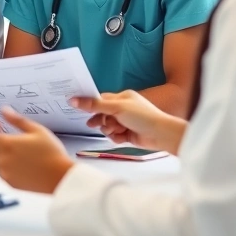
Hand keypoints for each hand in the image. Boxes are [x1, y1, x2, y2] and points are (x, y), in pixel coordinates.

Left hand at [0, 107, 73, 193]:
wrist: (61, 178)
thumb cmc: (52, 153)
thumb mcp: (36, 130)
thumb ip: (17, 120)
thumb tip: (4, 111)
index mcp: (7, 145)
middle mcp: (3, 160)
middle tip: (0, 139)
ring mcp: (6, 174)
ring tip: (11, 151)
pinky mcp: (11, 184)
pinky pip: (1, 173)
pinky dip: (4, 167)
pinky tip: (18, 163)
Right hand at [71, 91, 186, 154]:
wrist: (161, 134)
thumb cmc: (143, 116)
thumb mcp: (117, 107)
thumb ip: (95, 104)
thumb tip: (74, 100)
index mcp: (122, 97)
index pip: (100, 99)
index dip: (90, 104)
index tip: (77, 107)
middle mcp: (123, 109)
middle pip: (102, 114)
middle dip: (100, 120)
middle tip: (94, 124)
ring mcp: (125, 122)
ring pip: (106, 126)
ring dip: (109, 129)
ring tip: (116, 130)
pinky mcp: (127, 134)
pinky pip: (114, 135)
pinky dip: (116, 137)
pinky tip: (122, 137)